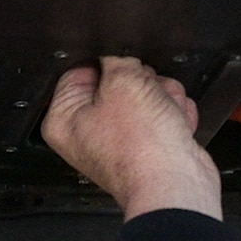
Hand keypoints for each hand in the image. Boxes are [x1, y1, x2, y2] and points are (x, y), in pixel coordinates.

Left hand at [41, 57, 220, 221]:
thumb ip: (116, 57)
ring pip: (145, 94)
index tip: (122, 68)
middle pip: (117, 80)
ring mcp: (117, 139)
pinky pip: (162, 113)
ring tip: (162, 115)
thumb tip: (119, 55)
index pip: (80, 68)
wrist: (176, 184)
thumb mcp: (124, 81)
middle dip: (142, 83)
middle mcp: (86, 132)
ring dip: (162, 97)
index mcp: (64, 119)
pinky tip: (173, 127)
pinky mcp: (146, 144)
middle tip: (145, 97)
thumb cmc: (142, 148)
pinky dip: (173, 116)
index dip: (109, 62)